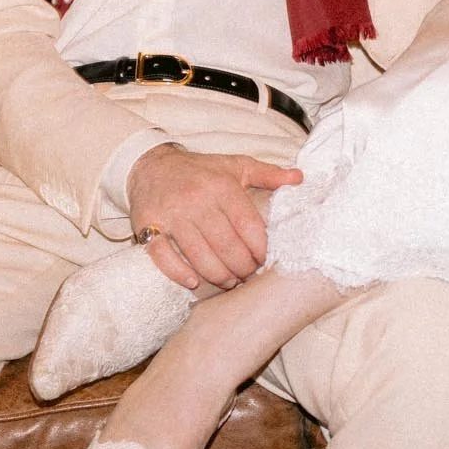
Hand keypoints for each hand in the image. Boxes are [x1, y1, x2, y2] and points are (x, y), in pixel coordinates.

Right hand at [126, 144, 304, 290]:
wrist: (150, 165)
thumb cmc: (200, 170)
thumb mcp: (235, 166)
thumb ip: (268, 173)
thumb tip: (300, 178)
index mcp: (221, 186)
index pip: (248, 226)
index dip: (260, 250)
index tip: (264, 260)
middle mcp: (197, 200)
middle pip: (226, 246)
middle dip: (242, 268)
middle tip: (248, 275)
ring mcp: (171, 215)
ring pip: (199, 256)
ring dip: (218, 276)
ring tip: (229, 282)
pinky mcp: (148, 226)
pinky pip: (163, 258)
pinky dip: (179, 274)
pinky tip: (194, 282)